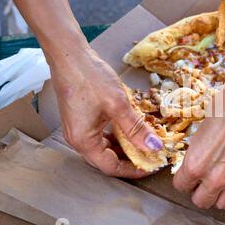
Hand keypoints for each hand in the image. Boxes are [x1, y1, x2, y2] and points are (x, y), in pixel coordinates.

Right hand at [49, 47, 162, 177]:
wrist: (70, 55)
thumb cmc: (90, 78)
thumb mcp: (118, 105)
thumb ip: (136, 128)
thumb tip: (154, 147)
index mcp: (84, 141)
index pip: (111, 167)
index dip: (133, 170)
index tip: (151, 166)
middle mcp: (78, 140)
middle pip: (106, 160)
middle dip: (130, 160)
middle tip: (151, 156)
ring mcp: (78, 130)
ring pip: (104, 148)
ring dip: (124, 148)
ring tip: (144, 144)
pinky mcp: (81, 120)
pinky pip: (100, 136)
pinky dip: (116, 136)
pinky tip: (130, 130)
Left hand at [173, 85, 224, 208]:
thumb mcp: (202, 130)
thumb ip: (199, 153)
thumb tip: (200, 161)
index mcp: (195, 164)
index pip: (181, 186)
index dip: (185, 179)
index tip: (189, 174)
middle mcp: (215, 178)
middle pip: (201, 201)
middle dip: (200, 191)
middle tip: (204, 180)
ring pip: (222, 205)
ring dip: (219, 196)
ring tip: (222, 183)